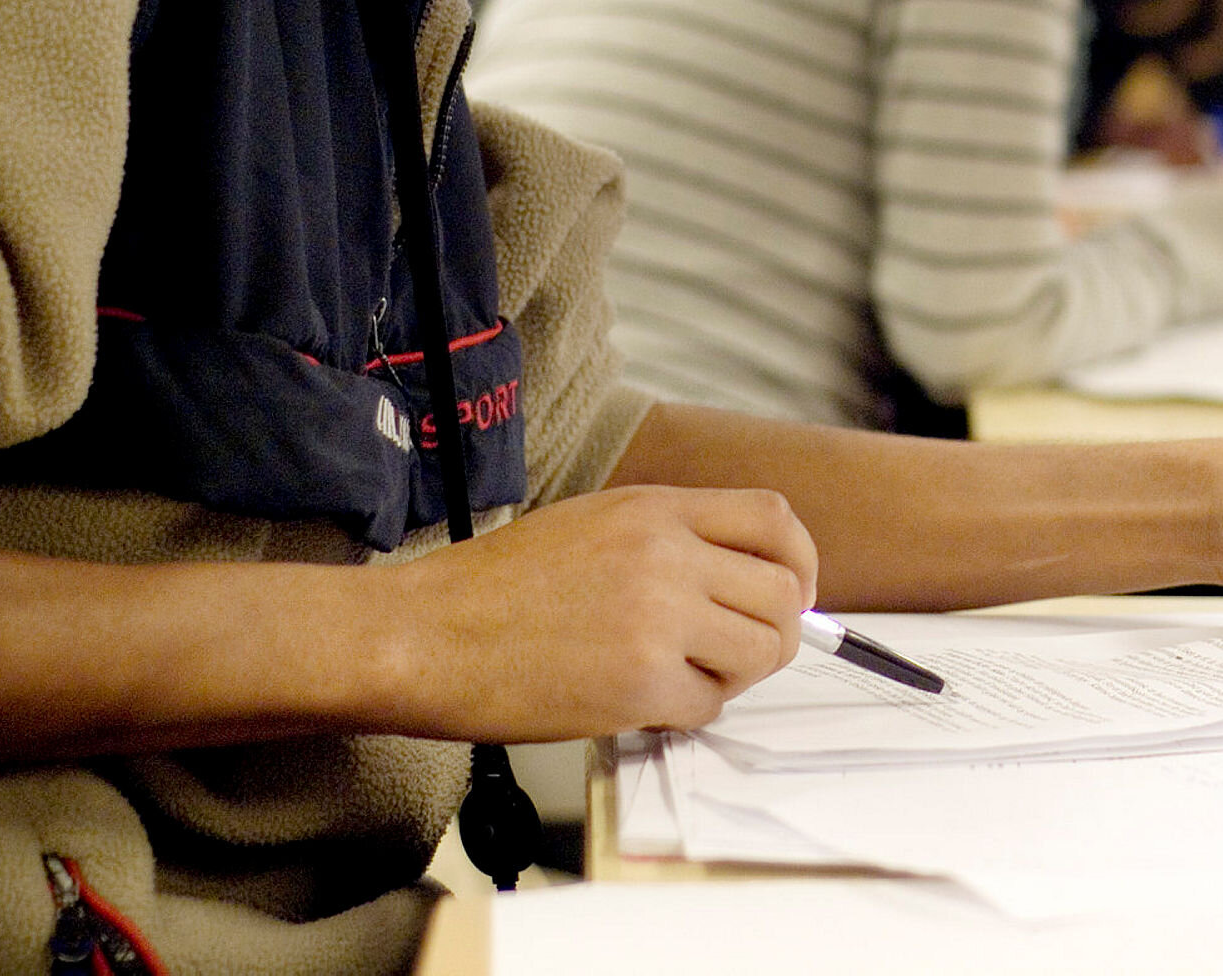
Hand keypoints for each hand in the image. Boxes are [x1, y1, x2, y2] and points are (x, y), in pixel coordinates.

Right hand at [395, 485, 817, 741]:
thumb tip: (740, 574)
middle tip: (739, 652)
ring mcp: (657, 621)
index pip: (774, 519)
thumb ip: (670, 538)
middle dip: (775, 633)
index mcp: (655, 509)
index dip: (800, 562)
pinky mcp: (639, 686)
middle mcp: (667, 556)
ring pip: (758, 654)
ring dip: (734, 676)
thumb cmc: (493, 587)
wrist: (422, 636)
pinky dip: (687, 713)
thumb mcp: (593, 522)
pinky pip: (708, 707)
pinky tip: (642, 702)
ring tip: (683, 677)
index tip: (793, 592)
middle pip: (783, 595)